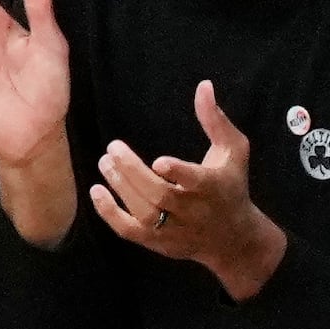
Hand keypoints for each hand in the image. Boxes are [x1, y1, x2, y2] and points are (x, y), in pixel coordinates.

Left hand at [89, 80, 288, 300]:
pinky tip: (96, 191)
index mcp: (214, 187)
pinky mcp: (158, 243)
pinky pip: (129, 231)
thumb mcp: (233, 151)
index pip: (196, 182)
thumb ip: (215, 120)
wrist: (233, 238)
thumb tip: (203, 85)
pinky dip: (110, 213)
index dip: (178, 173)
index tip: (158, 161)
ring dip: (120, 187)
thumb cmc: (231, 185)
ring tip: (104, 162)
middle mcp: (194, 211)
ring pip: (143, 213)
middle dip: (133, 173)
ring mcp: (174, 230)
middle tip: (112, 149)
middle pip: (160, 196)